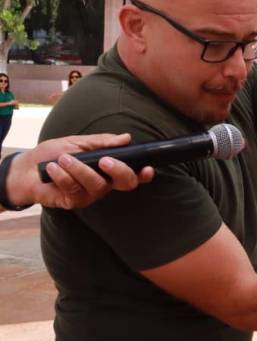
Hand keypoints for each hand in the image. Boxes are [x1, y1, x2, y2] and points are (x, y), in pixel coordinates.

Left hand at [6, 133, 153, 209]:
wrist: (25, 169)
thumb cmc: (53, 154)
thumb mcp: (79, 142)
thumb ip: (103, 142)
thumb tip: (126, 138)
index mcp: (109, 169)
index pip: (133, 174)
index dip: (144, 174)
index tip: (147, 168)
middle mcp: (104, 184)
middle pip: (126, 183)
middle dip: (119, 170)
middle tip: (104, 160)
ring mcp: (90, 195)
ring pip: (98, 185)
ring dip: (80, 169)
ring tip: (63, 158)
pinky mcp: (74, 202)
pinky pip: (75, 189)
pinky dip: (62, 176)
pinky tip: (51, 168)